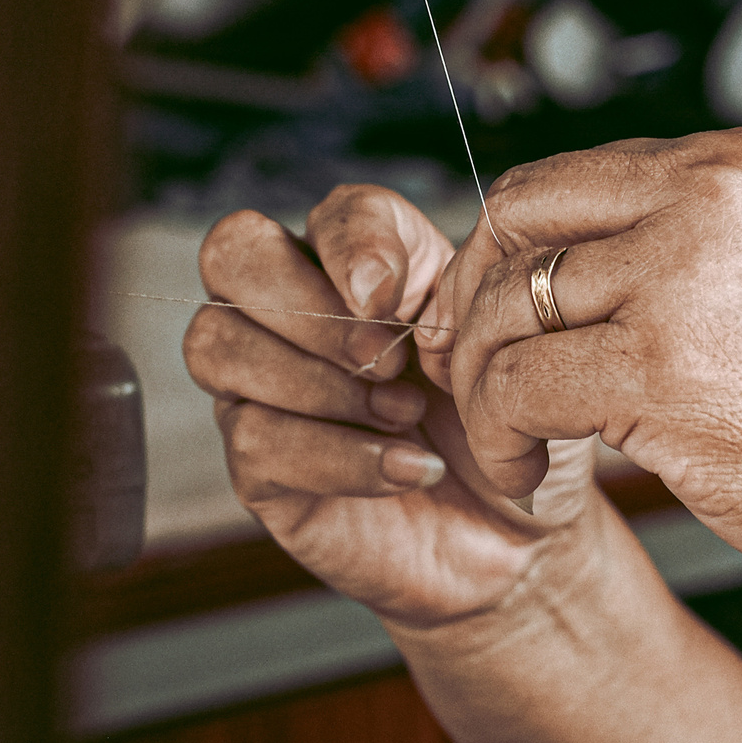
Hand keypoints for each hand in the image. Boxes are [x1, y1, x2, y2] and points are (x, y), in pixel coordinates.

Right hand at [185, 184, 613, 634]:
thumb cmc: (510, 427)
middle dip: (308, 305)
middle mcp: (296, 315)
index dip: (355, 244)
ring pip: (218, 342)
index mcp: (367, 268)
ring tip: (405, 417)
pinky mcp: (258, 468)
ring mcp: (264, 388)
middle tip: (387, 361)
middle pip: (232, 252)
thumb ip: (448, 288)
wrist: (524, 532)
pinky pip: (255, 438)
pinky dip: (342, 456)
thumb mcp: (502, 342)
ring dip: (320, 382)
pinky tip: (408, 469)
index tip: (400, 300)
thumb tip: (373, 287)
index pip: (328, 210)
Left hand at [421, 130, 741, 592]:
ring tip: (507, 442)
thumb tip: (580, 270)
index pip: (566, 180)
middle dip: (471, 299)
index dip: (508, 250)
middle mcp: (702, 198)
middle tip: (463, 367)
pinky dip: (499, 439)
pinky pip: (515, 389)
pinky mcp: (657, 367)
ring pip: (504, 310)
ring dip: (482, 385)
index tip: (491, 309)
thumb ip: (691, 250)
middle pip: (516, 222)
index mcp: (734, 166)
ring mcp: (677, 277)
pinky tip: (525, 473)